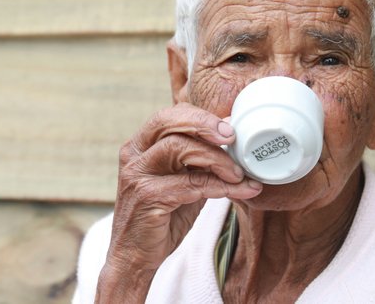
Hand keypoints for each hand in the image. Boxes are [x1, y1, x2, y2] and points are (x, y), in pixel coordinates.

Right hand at [96, 103, 262, 301]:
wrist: (135, 258)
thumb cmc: (162, 218)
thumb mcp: (183, 182)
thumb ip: (200, 162)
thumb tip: (234, 140)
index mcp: (140, 145)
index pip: (169, 116)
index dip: (200, 116)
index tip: (230, 125)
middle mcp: (134, 154)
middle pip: (168, 122)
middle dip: (205, 125)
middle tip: (233, 137)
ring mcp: (137, 175)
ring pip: (179, 148)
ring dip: (216, 159)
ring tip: (239, 173)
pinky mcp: (146, 197)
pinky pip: (189, 184)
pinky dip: (220, 186)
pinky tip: (240, 191)